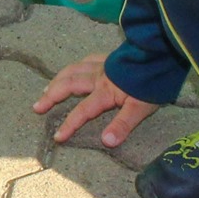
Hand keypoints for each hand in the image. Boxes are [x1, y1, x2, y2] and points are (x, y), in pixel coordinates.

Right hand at [33, 52, 158, 147]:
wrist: (162, 55)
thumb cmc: (153, 83)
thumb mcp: (141, 108)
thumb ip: (122, 125)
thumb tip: (106, 142)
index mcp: (105, 92)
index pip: (82, 111)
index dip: (69, 125)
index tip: (57, 137)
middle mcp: (98, 77)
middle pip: (68, 86)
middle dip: (51, 97)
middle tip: (37, 106)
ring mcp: (102, 65)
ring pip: (73, 70)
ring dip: (57, 80)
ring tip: (46, 89)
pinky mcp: (108, 57)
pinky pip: (85, 60)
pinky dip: (74, 66)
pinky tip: (72, 69)